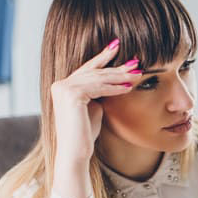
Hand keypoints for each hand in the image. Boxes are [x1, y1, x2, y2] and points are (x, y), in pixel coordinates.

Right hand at [50, 38, 141, 163]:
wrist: (75, 151)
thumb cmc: (85, 133)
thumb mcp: (93, 107)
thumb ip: (97, 93)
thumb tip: (113, 83)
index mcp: (63, 85)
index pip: (87, 68)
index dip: (103, 57)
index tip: (116, 46)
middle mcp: (60, 84)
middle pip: (94, 72)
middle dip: (117, 67)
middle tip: (136, 62)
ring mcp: (63, 89)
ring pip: (98, 79)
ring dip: (120, 77)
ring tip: (138, 74)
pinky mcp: (71, 95)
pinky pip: (98, 88)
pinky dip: (115, 88)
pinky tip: (128, 87)